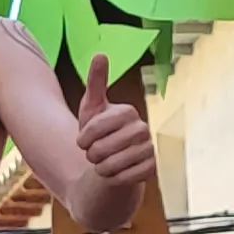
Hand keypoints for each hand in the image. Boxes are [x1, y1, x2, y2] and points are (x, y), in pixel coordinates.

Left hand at [77, 53, 155, 190]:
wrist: (110, 160)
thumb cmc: (98, 132)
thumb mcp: (92, 107)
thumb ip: (96, 82)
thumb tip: (100, 53)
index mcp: (128, 111)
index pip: (97, 127)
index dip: (83, 137)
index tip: (81, 140)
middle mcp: (143, 128)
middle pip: (102, 148)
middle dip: (91, 154)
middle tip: (93, 153)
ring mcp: (150, 149)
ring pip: (112, 165)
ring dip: (100, 168)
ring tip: (102, 163)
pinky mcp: (152, 169)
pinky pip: (124, 179)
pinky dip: (113, 179)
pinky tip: (114, 173)